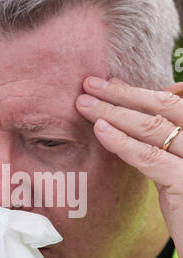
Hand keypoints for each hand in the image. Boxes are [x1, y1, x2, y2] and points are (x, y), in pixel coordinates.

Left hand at [76, 76, 182, 257]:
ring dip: (114, 111)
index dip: (139, 92)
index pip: (173, 104)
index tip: (110, 85)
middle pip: (163, 108)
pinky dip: (122, 141)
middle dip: (123, 93)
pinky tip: (100, 130)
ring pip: (154, 127)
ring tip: (84, 103)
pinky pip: (150, 157)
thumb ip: (165, 148)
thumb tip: (134, 124)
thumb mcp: (179, 173)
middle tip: (90, 83)